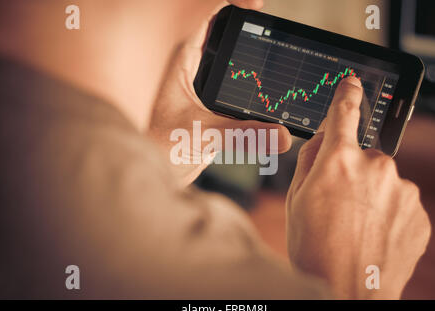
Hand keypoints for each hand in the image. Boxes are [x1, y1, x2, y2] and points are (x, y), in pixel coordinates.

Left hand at [148, 0, 291, 186]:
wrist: (153, 171)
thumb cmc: (161, 147)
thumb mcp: (206, 134)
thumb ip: (246, 134)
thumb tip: (282, 135)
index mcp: (184, 61)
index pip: (209, 18)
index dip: (234, 5)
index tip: (259, 6)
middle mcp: (193, 69)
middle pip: (224, 37)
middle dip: (249, 34)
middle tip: (274, 36)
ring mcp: (202, 87)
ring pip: (231, 63)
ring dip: (251, 62)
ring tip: (276, 60)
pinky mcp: (210, 106)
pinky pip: (235, 87)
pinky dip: (251, 87)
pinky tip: (267, 92)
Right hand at [286, 76, 430, 298]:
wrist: (345, 292)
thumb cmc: (313, 248)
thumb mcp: (295, 199)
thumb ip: (310, 159)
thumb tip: (325, 138)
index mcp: (339, 160)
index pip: (344, 112)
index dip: (347, 94)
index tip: (353, 81)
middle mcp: (376, 167)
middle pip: (363, 156)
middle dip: (351, 172)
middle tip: (338, 205)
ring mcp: (402, 190)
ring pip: (383, 181)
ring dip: (371, 195)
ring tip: (355, 226)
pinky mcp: (419, 213)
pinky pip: (399, 202)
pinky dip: (387, 213)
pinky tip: (373, 235)